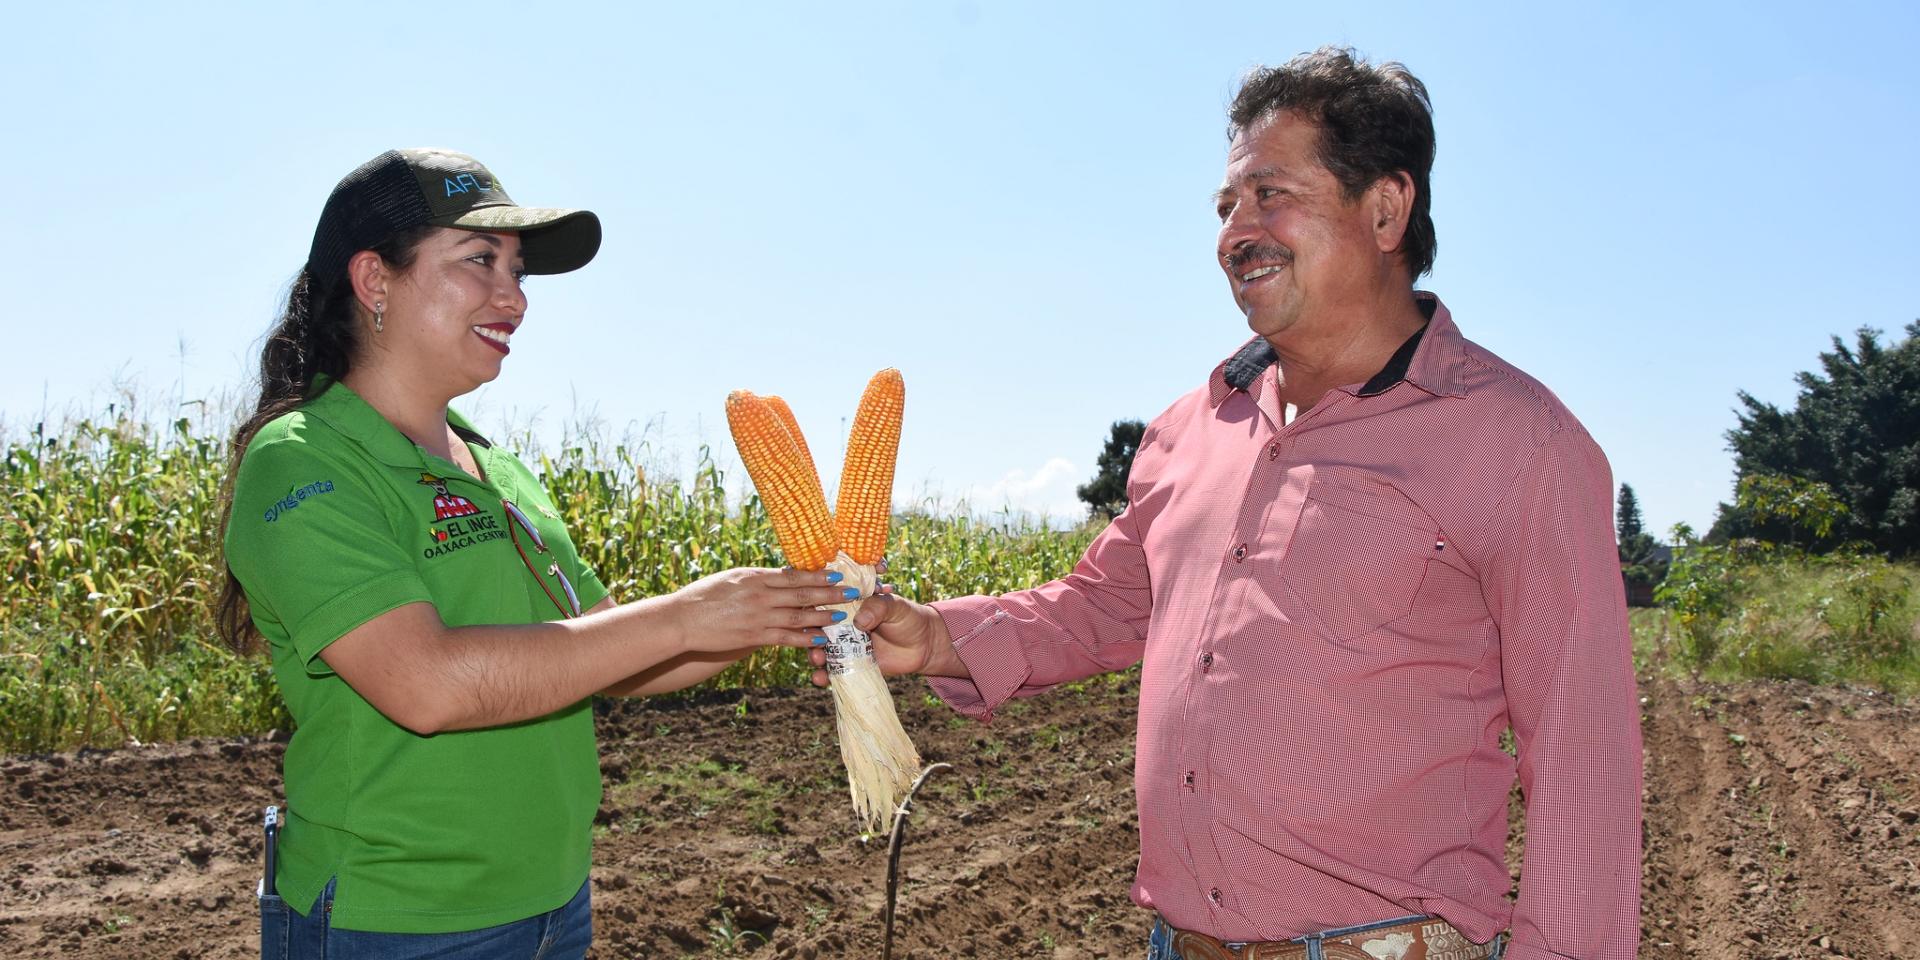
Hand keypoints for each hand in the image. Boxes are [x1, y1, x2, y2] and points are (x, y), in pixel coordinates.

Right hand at [665, 567, 850, 654]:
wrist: (681, 619)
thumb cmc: (704, 597)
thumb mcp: (732, 578)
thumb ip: (757, 579)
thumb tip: (780, 576)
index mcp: (755, 576)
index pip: (793, 575)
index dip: (818, 575)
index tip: (837, 573)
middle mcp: (760, 594)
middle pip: (802, 593)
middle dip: (830, 593)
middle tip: (852, 591)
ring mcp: (758, 616)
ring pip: (798, 615)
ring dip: (823, 616)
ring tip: (842, 615)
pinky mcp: (753, 636)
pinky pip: (786, 637)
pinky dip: (805, 638)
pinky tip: (821, 639)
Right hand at [807, 586, 962, 686]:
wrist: (925, 645)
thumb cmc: (909, 618)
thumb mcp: (895, 606)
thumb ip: (878, 608)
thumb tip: (859, 621)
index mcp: (851, 605)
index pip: (827, 604)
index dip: (814, 609)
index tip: (810, 615)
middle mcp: (844, 625)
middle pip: (819, 629)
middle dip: (811, 636)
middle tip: (816, 642)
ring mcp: (847, 646)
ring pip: (823, 650)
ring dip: (815, 656)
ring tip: (818, 660)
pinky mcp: (852, 665)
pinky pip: (835, 671)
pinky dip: (824, 676)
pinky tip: (821, 679)